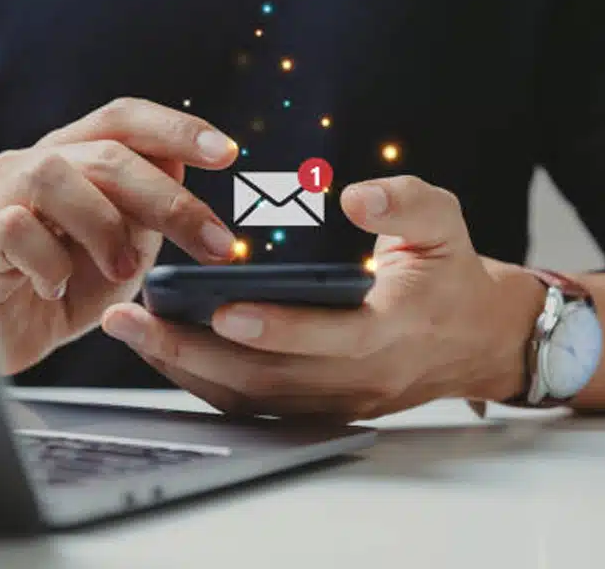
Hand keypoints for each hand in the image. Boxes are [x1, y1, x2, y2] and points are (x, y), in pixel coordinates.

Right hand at [0, 98, 238, 374]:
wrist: (13, 339)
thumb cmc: (69, 286)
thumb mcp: (126, 246)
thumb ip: (149, 208)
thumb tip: (182, 166)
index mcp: (74, 155)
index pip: (124, 119)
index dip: (176, 128)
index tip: (227, 154)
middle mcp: (34, 164)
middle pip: (105, 154)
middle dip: (169, 200)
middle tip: (215, 245)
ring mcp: (0, 199)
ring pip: (53, 176)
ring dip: (104, 226)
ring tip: (125, 271)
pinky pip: (16, 229)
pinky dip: (51, 263)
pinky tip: (59, 289)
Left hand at [101, 176, 543, 422]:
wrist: (474, 340)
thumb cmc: (449, 275)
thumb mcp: (444, 224)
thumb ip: (405, 204)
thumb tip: (355, 196)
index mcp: (394, 331)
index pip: (333, 339)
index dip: (279, 328)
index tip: (223, 309)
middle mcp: (361, 379)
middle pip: (269, 378)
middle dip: (193, 352)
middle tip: (131, 321)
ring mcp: (336, 402)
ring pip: (251, 398)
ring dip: (185, 368)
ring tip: (131, 332)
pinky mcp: (317, 409)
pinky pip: (252, 404)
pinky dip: (203, 381)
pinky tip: (163, 350)